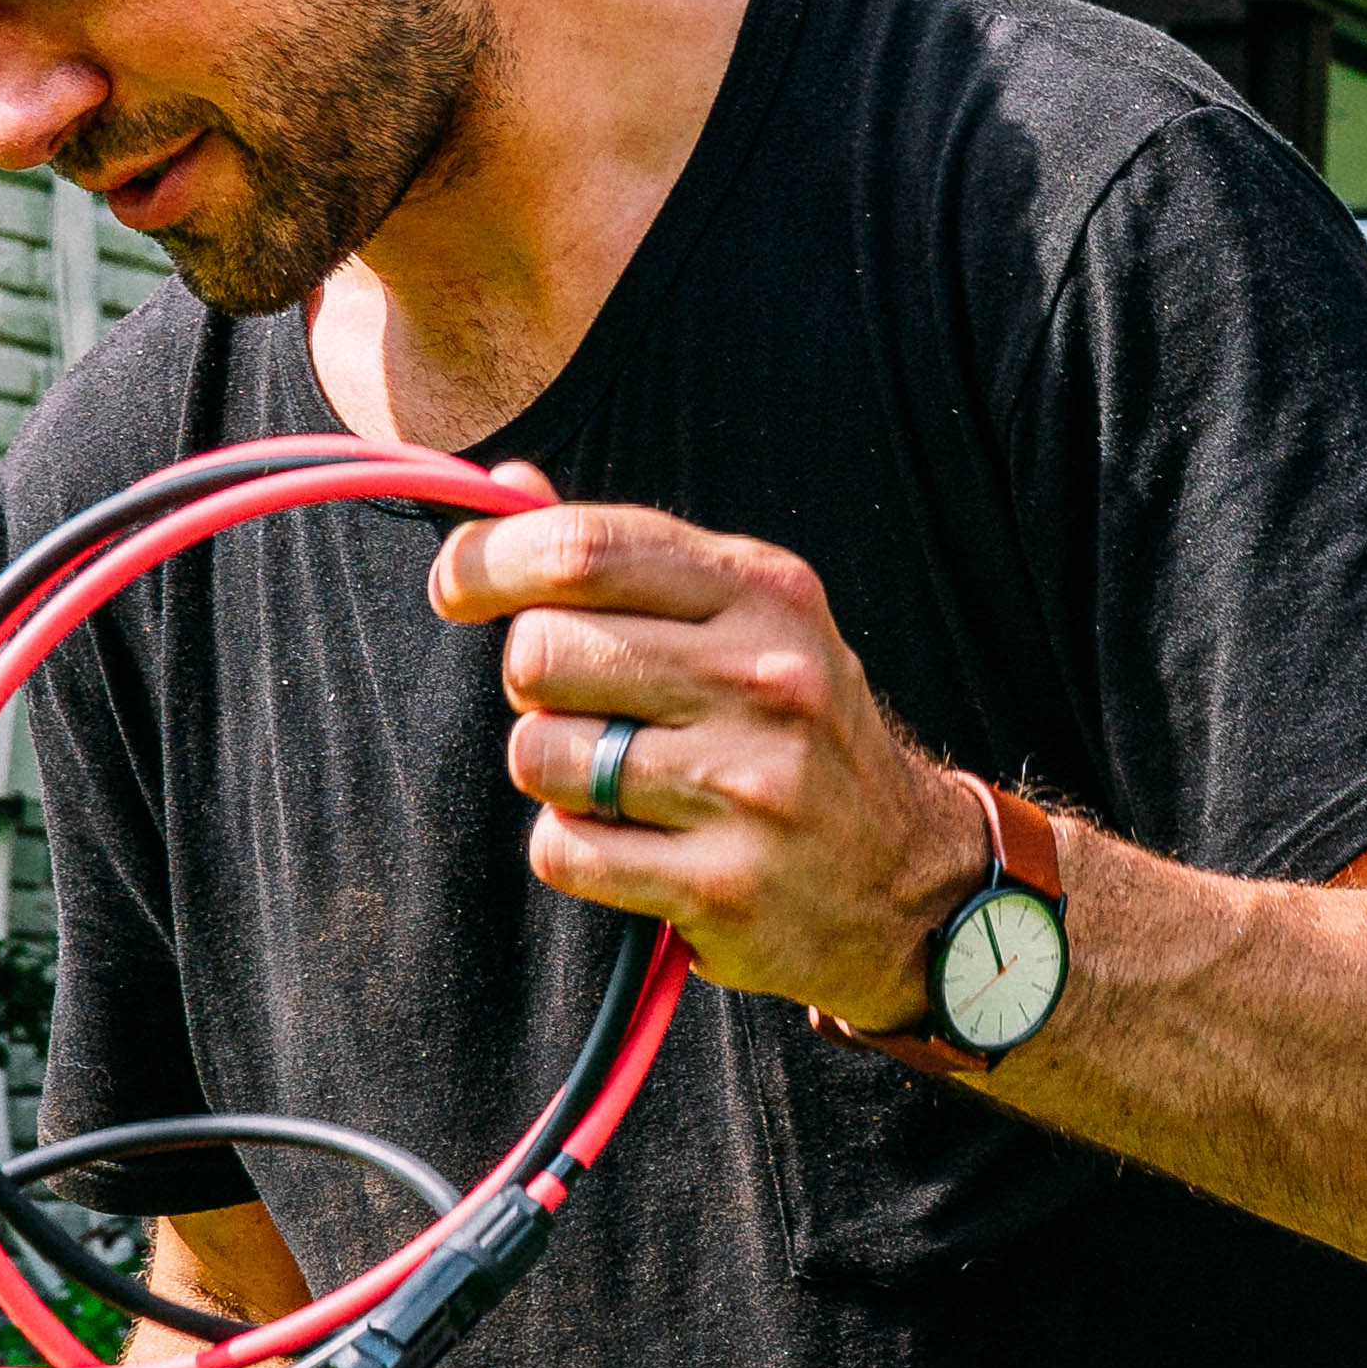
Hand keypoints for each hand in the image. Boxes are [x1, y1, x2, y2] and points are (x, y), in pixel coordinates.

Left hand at [432, 501, 983, 1028]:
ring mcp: (750, 784)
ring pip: (540, 755)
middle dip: (533, 685)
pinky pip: (563, 849)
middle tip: (586, 710)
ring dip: (555, 775)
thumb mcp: (743, 621)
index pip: (583, 550)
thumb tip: (506, 483)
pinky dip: (575, 851)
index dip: (488, 563)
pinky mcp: (725, 884)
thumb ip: (625, 557)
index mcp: (765, 592)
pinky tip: (636, 847)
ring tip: (622, 785)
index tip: (457, 588)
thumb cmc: (793, 735)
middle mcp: (766, 677)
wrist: (910, 882)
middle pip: (540, 653)